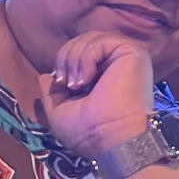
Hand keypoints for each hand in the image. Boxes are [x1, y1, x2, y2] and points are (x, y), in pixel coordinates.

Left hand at [39, 31, 155, 160]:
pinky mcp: (133, 52)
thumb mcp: (60, 111)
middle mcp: (118, 63)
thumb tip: (45, 76)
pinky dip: (85, 58)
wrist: (110, 140)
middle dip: (65, 58)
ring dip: (73, 59)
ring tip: (76, 84)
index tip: (62, 86)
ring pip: (89, 38)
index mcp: (106, 74)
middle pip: (82, 41)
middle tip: (67, 84)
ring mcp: (127, 57)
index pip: (79, 51)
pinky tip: (87, 79)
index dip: (64, 63)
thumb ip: (52, 93)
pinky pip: (100, 41)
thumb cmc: (90, 133)